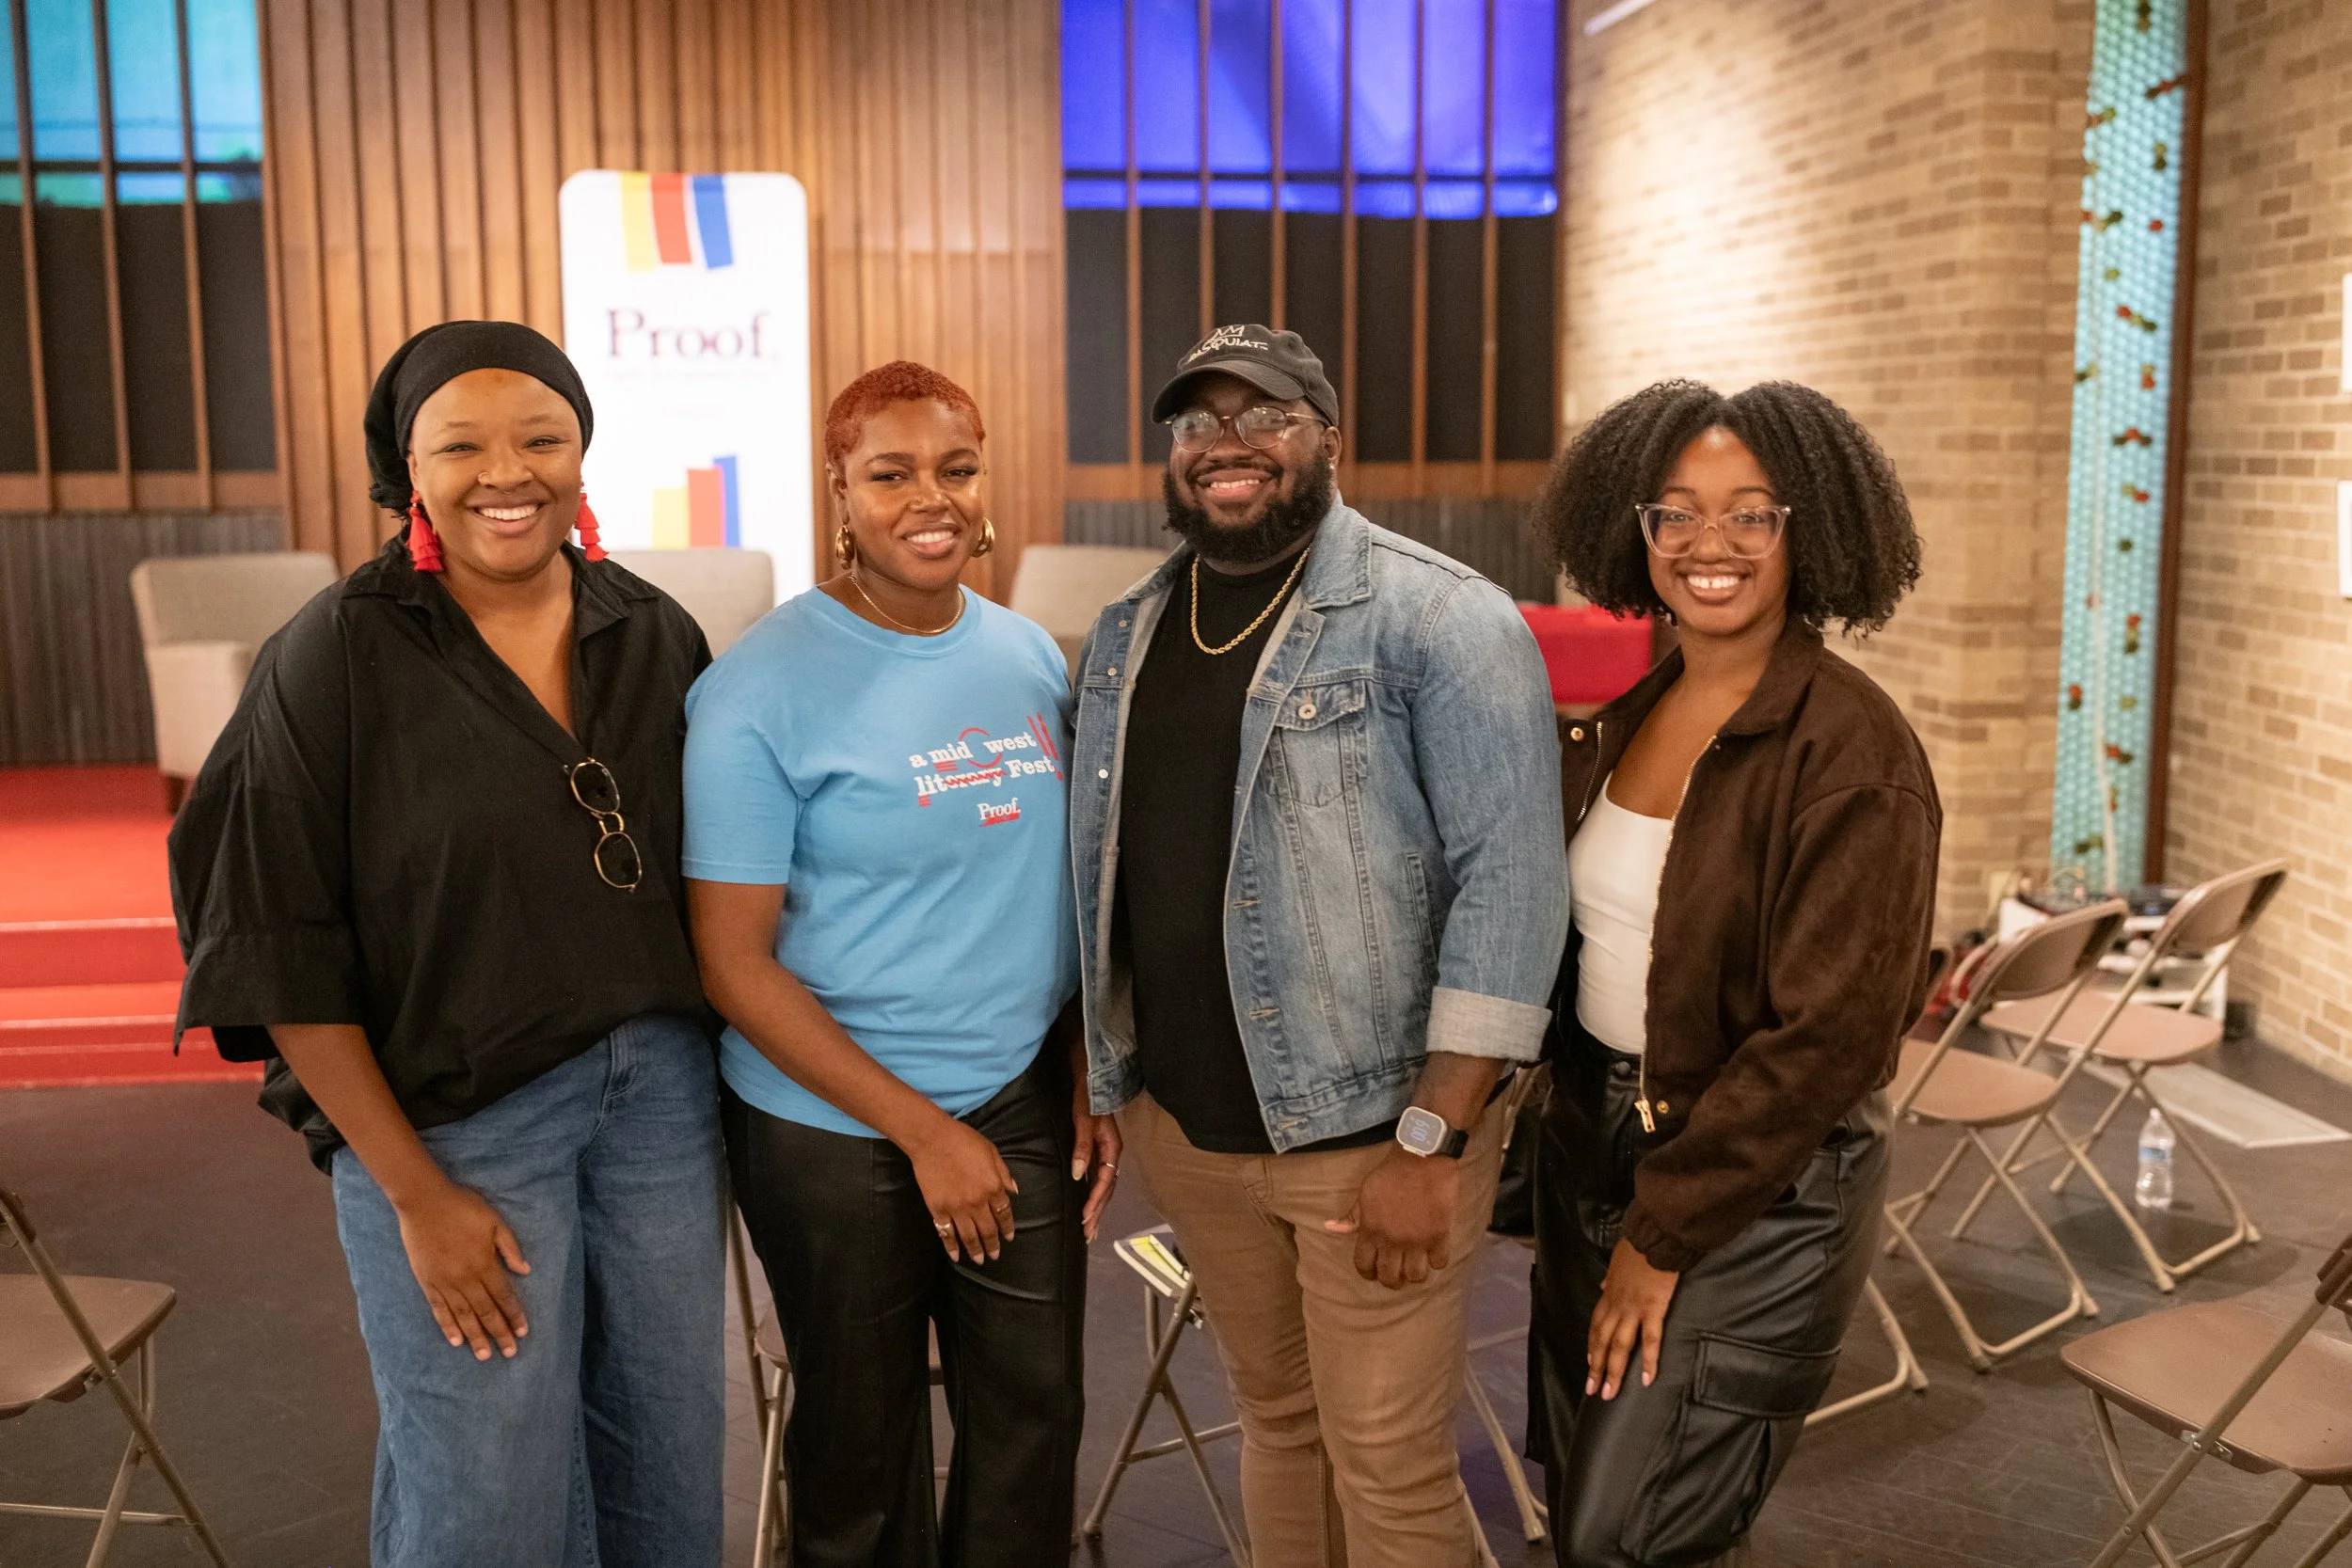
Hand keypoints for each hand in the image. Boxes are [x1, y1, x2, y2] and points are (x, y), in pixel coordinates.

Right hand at [393, 1180, 530, 1360]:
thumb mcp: (494, 1221)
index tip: (523, 1333)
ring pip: (463, 1316)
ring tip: (484, 1355)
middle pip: (485, 1312)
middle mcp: (465, 1278)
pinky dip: (448, 1326)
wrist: (424, 1202)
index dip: (514, 1316)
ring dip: (475, 1337)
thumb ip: (510, 1248)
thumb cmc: (463, 1207)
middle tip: (509, 1354)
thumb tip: (525, 1271)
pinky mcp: (427, 1282)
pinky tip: (455, 1340)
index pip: (504, 1297)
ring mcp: (444, 1282)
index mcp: (484, 1264)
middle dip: (498, 1333)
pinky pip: (439, 1310)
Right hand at [907, 1115, 1019, 1263]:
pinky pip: (946, 1233)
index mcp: (993, 1186)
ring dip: (975, 1250)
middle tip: (995, 1256)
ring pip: (969, 1236)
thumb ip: (1004, 1173)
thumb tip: (1014, 1191)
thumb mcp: (992, 1151)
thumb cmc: (963, 1140)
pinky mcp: (938, 1209)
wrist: (932, 1139)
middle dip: (993, 1245)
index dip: (1007, 1227)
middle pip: (988, 1229)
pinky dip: (951, 1247)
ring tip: (979, 1260)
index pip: (1004, 1213)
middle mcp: (977, 1201)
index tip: (1009, 1237)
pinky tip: (955, 1255)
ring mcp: (957, 1208)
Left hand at [1071, 1090, 1121, 1243]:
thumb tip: (1079, 1175)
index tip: (1085, 1218)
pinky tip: (1090, 1205)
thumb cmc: (1087, 1096)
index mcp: (1111, 1148)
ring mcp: (1106, 1152)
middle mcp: (1112, 1153)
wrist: (1091, 1076)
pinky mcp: (1099, 1150)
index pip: (1105, 1182)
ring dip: (1098, 1208)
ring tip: (1091, 1228)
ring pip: (1105, 1187)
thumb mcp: (1083, 1120)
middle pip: (1107, 1189)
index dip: (1095, 1201)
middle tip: (1088, 1234)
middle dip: (1098, 1213)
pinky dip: (1095, 1195)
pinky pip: (1100, 1178)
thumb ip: (1082, 1147)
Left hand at [1324, 1149, 1458, 1288]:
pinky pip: (1439, 1262)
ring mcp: (1417, 1241)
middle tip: (1396, 1275)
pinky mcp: (1439, 1236)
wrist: (1421, 1159)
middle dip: (1391, 1281)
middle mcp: (1392, 1241)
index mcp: (1371, 1231)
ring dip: (1414, 1275)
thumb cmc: (1390, 1174)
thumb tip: (1330, 1228)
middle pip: (1390, 1277)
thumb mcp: (1365, 1194)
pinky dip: (1436, 1261)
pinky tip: (1433, 1253)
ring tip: (1415, 1267)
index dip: (1368, 1272)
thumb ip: (1352, 1216)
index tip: (1373, 1272)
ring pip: (1416, 1276)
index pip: (1364, 1265)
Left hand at [1587, 1237, 1678, 1398]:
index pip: (1596, 1326)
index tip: (1589, 1364)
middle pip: (1602, 1341)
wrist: (1654, 1236)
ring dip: (1613, 1372)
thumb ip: (1609, 1279)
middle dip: (1596, 1368)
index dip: (1592, 1347)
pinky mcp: (1652, 1309)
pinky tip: (1646, 1379)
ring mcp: (1633, 1309)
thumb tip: (1602, 1287)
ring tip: (1610, 1394)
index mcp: (1609, 1294)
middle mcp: (1616, 1305)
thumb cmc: (1638, 1246)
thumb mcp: (1616, 1262)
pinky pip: (1650, 1340)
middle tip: (1592, 1391)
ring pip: (1619, 1346)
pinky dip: (1647, 1361)